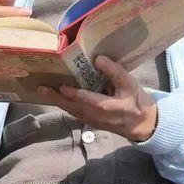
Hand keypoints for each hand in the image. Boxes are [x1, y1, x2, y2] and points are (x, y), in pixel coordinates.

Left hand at [37, 55, 157, 141]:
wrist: (141, 124)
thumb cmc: (136, 101)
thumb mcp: (131, 84)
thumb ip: (115, 72)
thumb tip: (98, 59)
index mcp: (111, 108)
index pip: (92, 102)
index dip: (77, 95)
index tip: (63, 87)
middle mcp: (98, 117)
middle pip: (75, 108)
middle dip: (57, 99)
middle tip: (41, 88)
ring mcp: (92, 121)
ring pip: (72, 111)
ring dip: (57, 101)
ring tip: (42, 90)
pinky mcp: (89, 121)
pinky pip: (73, 112)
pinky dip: (62, 104)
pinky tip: (53, 95)